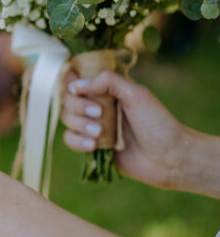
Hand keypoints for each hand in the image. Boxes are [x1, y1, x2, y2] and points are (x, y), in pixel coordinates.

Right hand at [61, 71, 186, 188]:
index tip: (77, 89)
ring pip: (67, 119)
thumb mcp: (136, 95)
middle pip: (67, 99)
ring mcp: (91, 125)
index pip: (76, 79)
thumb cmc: (157, 123)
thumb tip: (76, 85)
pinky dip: (78, 141)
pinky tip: (94, 146)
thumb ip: (108, 82)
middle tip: (99, 114)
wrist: (169, 158)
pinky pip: (70, 139)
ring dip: (80, 125)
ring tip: (100, 134)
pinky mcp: (90, 145)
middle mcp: (95, 105)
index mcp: (106, 89)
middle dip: (79, 107)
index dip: (70, 82)